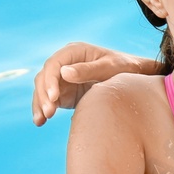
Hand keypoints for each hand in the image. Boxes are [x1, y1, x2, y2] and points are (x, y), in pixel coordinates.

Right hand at [32, 42, 159, 125]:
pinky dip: (43, 110)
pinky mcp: (63, 92)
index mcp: (74, 52)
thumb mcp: (110, 67)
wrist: (134, 78)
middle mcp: (64, 63)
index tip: (53, 96)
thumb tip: (64, 72)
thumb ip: (89, 70)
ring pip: (43, 90)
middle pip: (44, 77)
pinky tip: (40, 122)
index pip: (54, 64)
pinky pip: (49, 100)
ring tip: (41, 120)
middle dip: (43, 95)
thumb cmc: (124, 67)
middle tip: (48, 113)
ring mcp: (62, 78)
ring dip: (40, 104)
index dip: (50, 80)